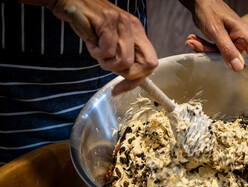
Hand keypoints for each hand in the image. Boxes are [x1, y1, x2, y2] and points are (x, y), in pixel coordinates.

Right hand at [41, 0, 157, 94]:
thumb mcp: (110, 42)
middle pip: (144, 66)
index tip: (120, 88)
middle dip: (125, 76)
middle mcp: (134, 27)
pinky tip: (91, 42)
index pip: (150, 63)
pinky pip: (107, 51)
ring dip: (106, 63)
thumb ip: (122, 56)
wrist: (70, 1)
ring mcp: (122, 23)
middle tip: (108, 66)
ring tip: (97, 50)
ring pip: (125, 62)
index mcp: (137, 33)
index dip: (137, 81)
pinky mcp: (108, 21)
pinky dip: (96, 53)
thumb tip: (130, 78)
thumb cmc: (89, 23)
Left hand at [180, 0, 247, 70]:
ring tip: (192, 40)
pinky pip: (215, 50)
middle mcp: (241, 39)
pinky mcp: (223, 42)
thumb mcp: (217, 32)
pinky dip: (203, 46)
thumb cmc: (210, 10)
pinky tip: (193, 40)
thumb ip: (228, 50)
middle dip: (214, 54)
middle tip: (199, 46)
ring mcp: (232, 41)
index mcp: (245, 35)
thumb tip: (239, 68)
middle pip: (234, 58)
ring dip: (205, 49)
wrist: (199, 1)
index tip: (244, 78)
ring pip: (221, 55)